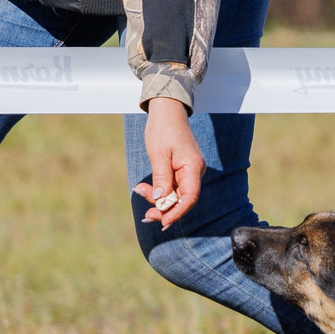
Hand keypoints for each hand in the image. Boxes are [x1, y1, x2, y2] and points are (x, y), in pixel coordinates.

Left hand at [136, 97, 203, 227]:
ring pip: (177, 195)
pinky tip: (144, 188)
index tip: (162, 222)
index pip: (190, 197)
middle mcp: (195, 171)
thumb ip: (161, 178)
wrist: (167, 112)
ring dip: (159, 199)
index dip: (177, 212)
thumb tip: (161, 201)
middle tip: (145, 215)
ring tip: (139, 190)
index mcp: (193, 167)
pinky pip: (173, 187)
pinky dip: (160, 191)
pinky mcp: (182, 171)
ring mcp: (189, 171)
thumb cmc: (163, 130)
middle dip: (164, 209)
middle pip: (183, 199)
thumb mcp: (158, 154)